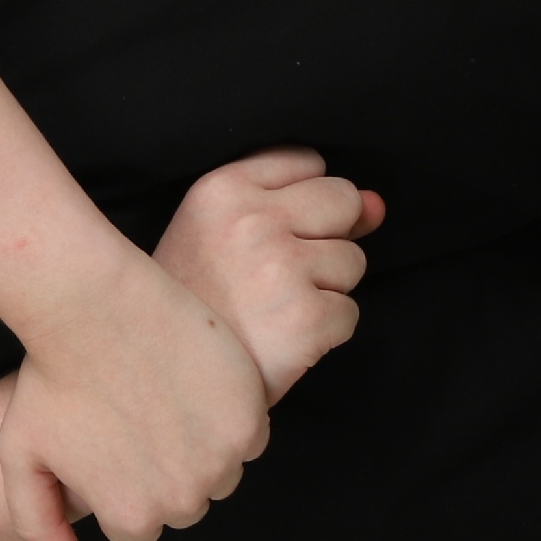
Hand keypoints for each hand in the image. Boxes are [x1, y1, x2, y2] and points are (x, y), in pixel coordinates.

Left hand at [0, 246, 272, 540]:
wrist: (94, 307)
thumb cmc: (52, 377)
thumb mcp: (22, 455)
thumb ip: (38, 521)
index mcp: (132, 518)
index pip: (138, 525)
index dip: (119, 484)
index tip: (106, 444)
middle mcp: (183, 501)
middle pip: (182, 504)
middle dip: (161, 472)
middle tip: (133, 418)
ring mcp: (222, 462)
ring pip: (220, 473)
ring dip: (200, 449)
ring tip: (160, 400)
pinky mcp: (250, 420)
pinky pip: (249, 438)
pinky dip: (228, 418)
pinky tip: (189, 384)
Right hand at [152, 146, 382, 405]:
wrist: (163, 379)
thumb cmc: (192, 303)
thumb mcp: (217, 233)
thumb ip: (299, 202)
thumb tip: (376, 204)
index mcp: (220, 190)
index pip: (306, 162)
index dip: (298, 202)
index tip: (266, 233)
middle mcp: (250, 221)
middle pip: (342, 200)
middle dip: (324, 236)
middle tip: (274, 274)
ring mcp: (280, 269)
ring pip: (353, 260)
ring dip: (325, 289)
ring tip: (271, 309)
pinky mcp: (306, 319)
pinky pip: (350, 313)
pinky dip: (323, 333)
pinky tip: (280, 339)